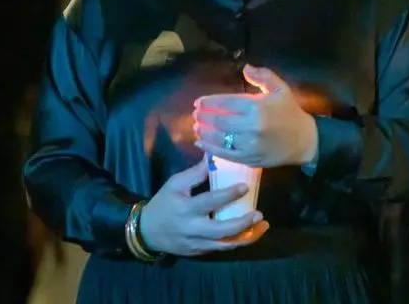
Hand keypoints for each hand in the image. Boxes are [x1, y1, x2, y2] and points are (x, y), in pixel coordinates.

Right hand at [138, 156, 269, 256]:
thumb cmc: (164, 203)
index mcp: (186, 209)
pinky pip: (221, 248)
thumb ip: (196, 173)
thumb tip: (214, 156)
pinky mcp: (199, 252)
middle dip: (242, 223)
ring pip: (225, 244)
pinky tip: (250, 233)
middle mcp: (192, 228)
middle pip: (221, 230)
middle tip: (259, 214)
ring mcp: (196, 243)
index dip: (229, 194)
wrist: (146, 232)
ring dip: (246, 237)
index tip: (246, 187)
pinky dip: (236, 241)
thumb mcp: (175, 184)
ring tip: (262, 226)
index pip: (210, 202)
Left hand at [193, 65, 317, 167]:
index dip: (210, 102)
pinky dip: (210, 149)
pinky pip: (225, 154)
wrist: (304, 140)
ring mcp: (249, 145)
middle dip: (204, 117)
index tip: (199, 102)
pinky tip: (201, 143)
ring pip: (219, 138)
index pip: (226, 102)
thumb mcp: (280, 89)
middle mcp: (251, 126)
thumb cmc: (290, 113)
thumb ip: (263, 76)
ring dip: (204, 132)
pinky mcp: (248, 159)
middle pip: (219, 120)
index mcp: (257, 107)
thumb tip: (245, 67)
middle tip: (195, 114)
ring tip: (196, 127)